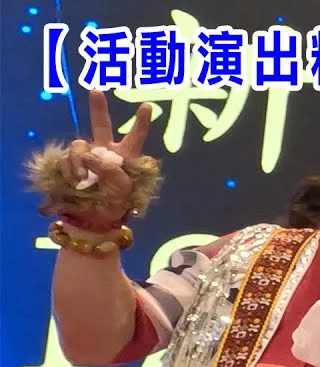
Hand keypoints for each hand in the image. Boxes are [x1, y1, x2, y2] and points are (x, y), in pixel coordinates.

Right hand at [57, 90, 152, 224]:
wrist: (93, 218)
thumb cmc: (114, 204)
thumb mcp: (122, 189)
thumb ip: (110, 169)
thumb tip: (89, 154)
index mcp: (125, 157)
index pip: (135, 137)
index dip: (140, 123)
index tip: (147, 107)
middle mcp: (105, 152)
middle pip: (101, 125)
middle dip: (98, 108)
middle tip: (96, 90)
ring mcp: (86, 156)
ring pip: (79, 145)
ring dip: (78, 161)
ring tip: (82, 180)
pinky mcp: (69, 163)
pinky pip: (66, 159)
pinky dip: (69, 170)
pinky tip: (74, 182)